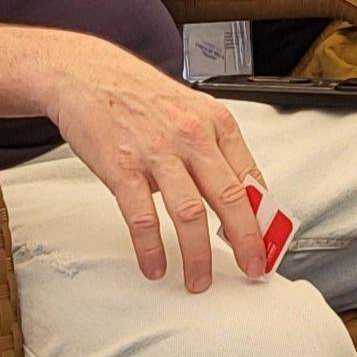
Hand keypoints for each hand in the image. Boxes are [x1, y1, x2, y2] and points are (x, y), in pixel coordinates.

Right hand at [35, 39, 269, 293]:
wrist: (88, 76)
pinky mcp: (122, 167)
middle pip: (230, 198)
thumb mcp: (192, 114)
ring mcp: (157, 152)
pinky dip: (151, 249)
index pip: (252, 179)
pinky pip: (143, 218)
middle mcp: (192, 137)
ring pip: (190, 214)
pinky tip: (156, 266)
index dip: (264, 218)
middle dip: (245, 242)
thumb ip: (216, 153)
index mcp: (216, 124)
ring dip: (198, 256)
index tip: (268, 245)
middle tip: (251, 269)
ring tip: (198, 280)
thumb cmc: (142, 98)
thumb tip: (243, 199)